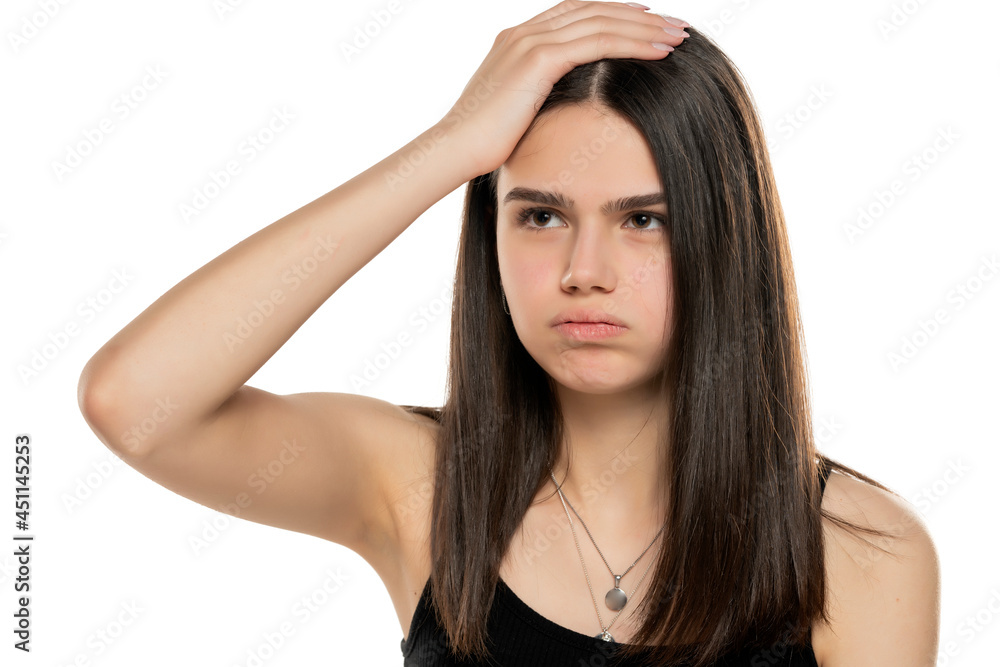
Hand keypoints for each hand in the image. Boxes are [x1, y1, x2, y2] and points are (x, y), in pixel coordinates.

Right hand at [439, 1, 689, 178]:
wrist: (453, 151)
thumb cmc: (479, 147)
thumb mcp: (512, 115)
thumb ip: (536, 100)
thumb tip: (560, 113)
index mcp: (517, 42)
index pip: (576, 15)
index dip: (615, 15)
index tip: (648, 24)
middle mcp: (523, 33)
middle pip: (594, 10)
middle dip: (638, 16)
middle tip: (675, 25)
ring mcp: (529, 41)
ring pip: (601, 21)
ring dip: (645, 26)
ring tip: (678, 35)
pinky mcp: (538, 59)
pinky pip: (598, 41)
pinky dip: (633, 42)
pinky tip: (660, 49)